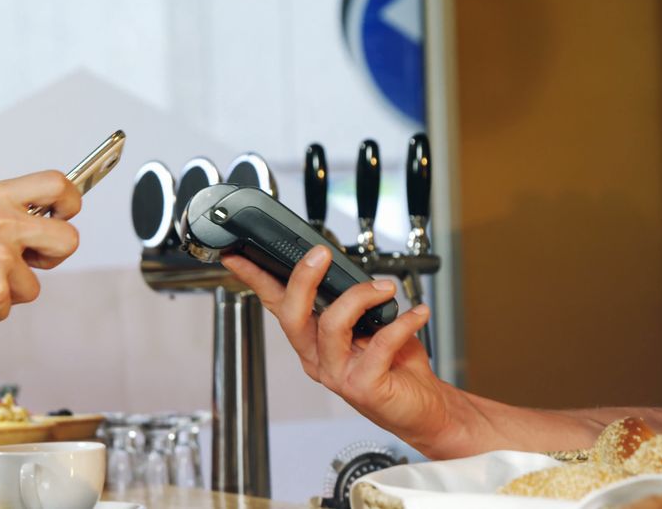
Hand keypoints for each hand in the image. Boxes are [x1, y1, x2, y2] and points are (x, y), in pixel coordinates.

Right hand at [0, 171, 81, 334]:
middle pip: (70, 239)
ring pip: (36, 282)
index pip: (57, 184)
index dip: (70, 201)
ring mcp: (0, 258)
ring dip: (12, 288)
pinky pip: (14, 304)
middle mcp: (2, 223)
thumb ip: (9, 212)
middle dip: (55, 256)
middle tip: (32, 259)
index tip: (64, 215)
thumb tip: (51, 217)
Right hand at [221, 246, 454, 444]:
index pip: (277, 305)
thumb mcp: (368, 325)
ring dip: (361, 297)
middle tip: (321, 254)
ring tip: (386, 288)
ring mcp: (338, 375)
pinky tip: (418, 313)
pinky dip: (403, 322)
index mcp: (312, 342)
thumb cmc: (395, 367)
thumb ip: (352, 302)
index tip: (238, 256)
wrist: (422, 407)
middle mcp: (318, 359)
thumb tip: (348, 269)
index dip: (256, 280)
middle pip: (293, 315)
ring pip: (332, 325)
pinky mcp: (364, 387)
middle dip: (303, 279)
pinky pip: (380, 344)